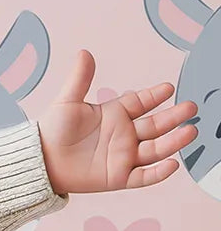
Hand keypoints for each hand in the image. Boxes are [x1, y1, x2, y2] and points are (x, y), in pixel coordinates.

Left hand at [37, 49, 197, 193]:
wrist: (40, 160)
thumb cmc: (52, 131)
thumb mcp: (67, 102)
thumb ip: (79, 79)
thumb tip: (84, 53)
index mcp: (114, 114)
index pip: (141, 103)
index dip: (154, 96)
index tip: (168, 88)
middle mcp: (124, 135)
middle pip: (155, 125)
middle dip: (173, 117)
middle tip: (190, 108)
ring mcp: (123, 156)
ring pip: (155, 149)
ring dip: (173, 142)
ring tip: (190, 131)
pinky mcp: (119, 177)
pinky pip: (144, 176)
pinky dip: (158, 173)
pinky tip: (172, 164)